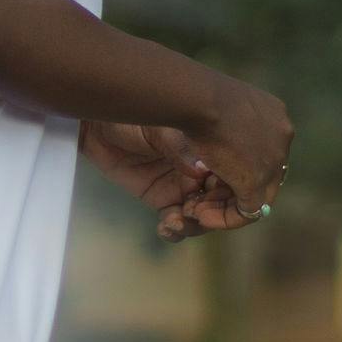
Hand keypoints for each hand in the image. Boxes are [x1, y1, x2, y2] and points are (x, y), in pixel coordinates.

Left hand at [79, 120, 227, 242]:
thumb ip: (181, 149)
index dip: (236, 199)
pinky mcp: (162, 198)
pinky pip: (177, 222)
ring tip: (177, 219)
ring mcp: (184, 186)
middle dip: (216, 215)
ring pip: (203, 218)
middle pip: (225, 204)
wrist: (101, 118)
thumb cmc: (136, 112)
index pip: (240, 181)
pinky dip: (175, 230)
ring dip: (195, 225)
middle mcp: (205, 169)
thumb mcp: (162, 126)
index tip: (220, 203)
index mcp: (216, 148)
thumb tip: (200, 173)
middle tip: (197, 213)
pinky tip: (166, 226)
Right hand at [177, 73, 292, 229]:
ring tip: (197, 209)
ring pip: (257, 195)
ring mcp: (275, 160)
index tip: (209, 172)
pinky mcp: (257, 181)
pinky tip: (199, 214)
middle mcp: (282, 135)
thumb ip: (219, 129)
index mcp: (274, 114)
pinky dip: (224, 217)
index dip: (236, 164)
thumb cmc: (195, 95)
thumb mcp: (212, 107)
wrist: (198, 97)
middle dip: (231, 189)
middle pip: (265, 173)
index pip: (264, 150)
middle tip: (202, 197)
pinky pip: (248, 211)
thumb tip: (207, 158)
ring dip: (225, 206)